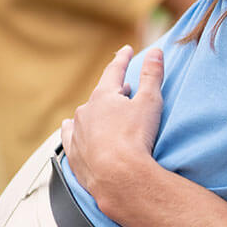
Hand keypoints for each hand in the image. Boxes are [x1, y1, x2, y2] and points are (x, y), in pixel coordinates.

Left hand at [61, 45, 164, 210]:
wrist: (117, 176)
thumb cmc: (135, 139)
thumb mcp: (150, 101)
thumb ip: (152, 75)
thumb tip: (155, 52)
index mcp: (104, 96)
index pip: (114, 70)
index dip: (123, 59)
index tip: (127, 50)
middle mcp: (86, 111)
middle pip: (101, 94)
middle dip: (114, 91)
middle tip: (126, 90)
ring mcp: (77, 133)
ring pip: (85, 115)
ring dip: (97, 111)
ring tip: (106, 114)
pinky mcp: (74, 153)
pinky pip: (71, 136)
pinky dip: (74, 130)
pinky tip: (72, 129)